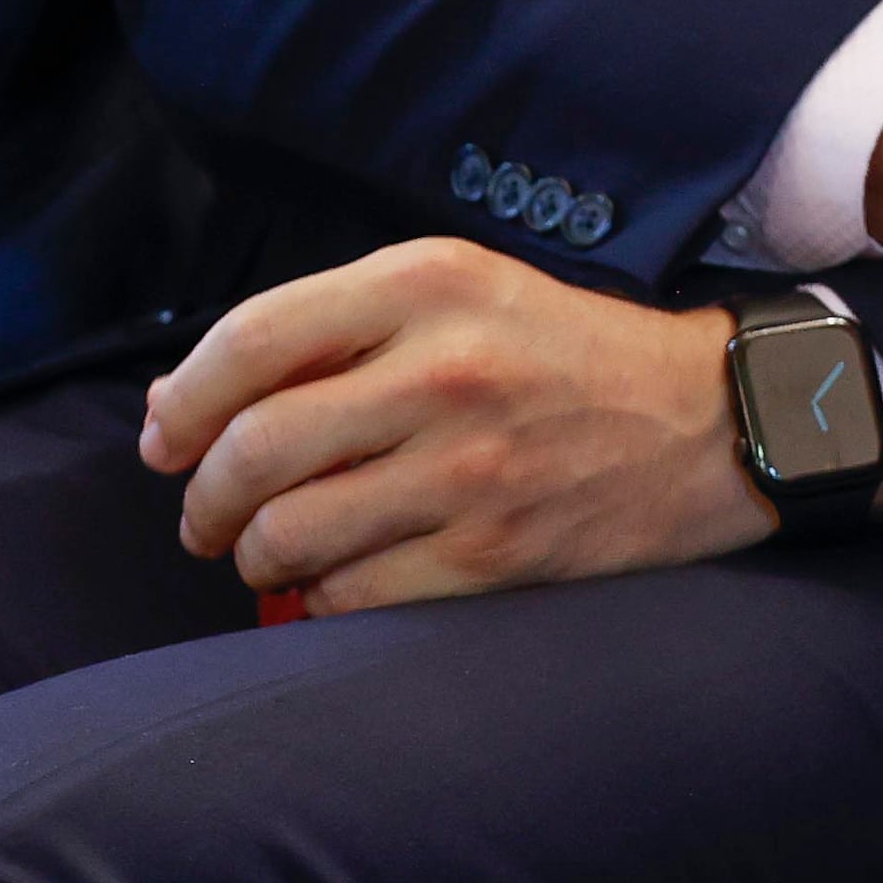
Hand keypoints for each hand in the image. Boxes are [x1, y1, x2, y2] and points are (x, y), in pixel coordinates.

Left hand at [139, 238, 765, 614]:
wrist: (713, 422)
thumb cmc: (571, 355)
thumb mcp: (469, 294)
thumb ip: (339, 328)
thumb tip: (182, 403)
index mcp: (433, 283)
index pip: (249, 341)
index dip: (183, 402)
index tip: (168, 438)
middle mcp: (447, 368)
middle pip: (251, 450)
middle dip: (202, 497)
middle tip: (205, 516)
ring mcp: (470, 468)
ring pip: (285, 536)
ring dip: (254, 557)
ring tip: (268, 553)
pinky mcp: (491, 553)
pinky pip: (348, 596)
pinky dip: (322, 600)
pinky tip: (343, 579)